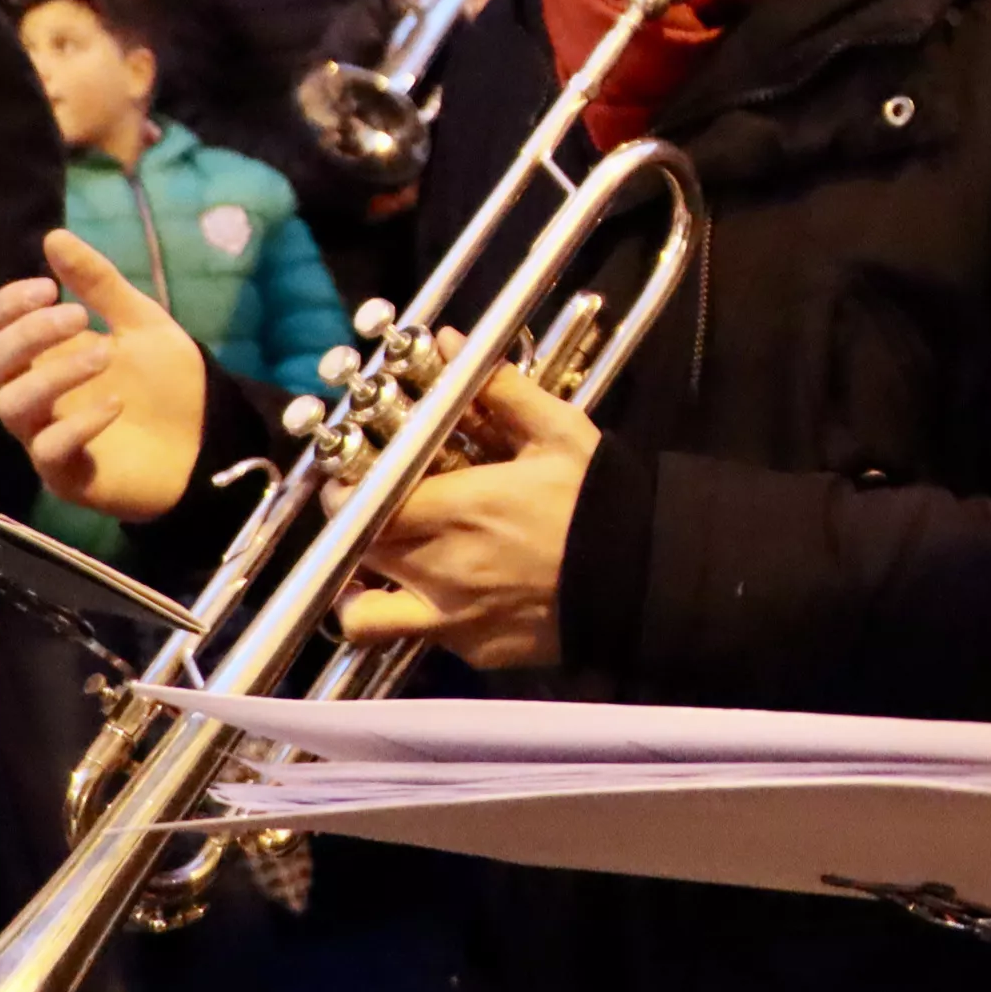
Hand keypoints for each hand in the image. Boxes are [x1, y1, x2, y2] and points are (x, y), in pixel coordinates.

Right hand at [0, 231, 205, 517]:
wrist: (209, 438)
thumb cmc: (166, 382)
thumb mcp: (140, 321)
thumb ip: (99, 283)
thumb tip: (53, 236)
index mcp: (42, 357)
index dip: (3, 308)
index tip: (46, 288)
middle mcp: (34, 396)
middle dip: (26, 334)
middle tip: (78, 316)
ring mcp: (46, 437)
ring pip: (11, 406)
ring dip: (54, 373)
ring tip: (106, 354)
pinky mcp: (67, 475)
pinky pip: (47, 451)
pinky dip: (78, 424)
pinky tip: (116, 403)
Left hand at [339, 358, 597, 668]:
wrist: (645, 577)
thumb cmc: (600, 500)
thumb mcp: (559, 432)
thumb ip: (499, 390)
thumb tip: (451, 341)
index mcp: (455, 508)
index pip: (361, 505)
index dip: (346, 492)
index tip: (353, 478)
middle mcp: (439, 567)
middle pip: (357, 553)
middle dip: (352, 531)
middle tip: (366, 514)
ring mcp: (453, 617)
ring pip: (365, 617)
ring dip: (357, 594)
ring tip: (373, 574)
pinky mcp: (475, 649)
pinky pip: (421, 638)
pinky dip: (416, 618)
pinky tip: (439, 599)